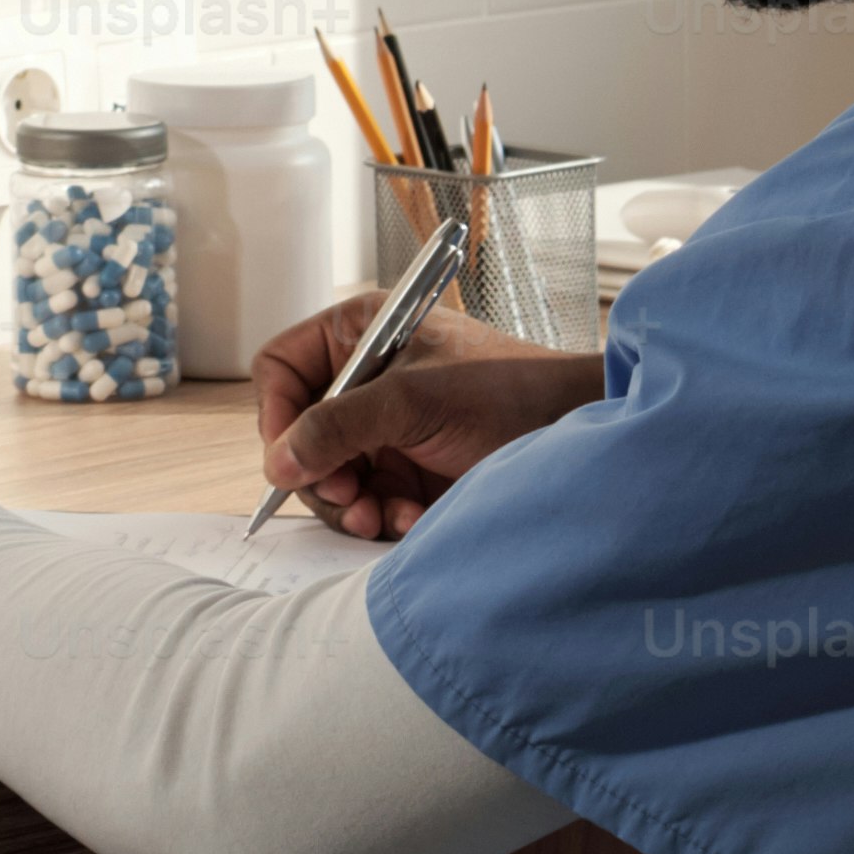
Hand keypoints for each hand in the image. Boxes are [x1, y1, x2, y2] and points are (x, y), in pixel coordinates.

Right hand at [251, 296, 619, 538]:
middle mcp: (367, 381)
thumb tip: (279, 462)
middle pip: (299, 434)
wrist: (577, 434)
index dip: (276, 413)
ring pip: (329, 477)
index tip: (288, 457)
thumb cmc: (510, 392)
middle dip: (320, 474)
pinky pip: (366, 503)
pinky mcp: (407, 472)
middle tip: (347, 499)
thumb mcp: (413, 402)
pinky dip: (383, 517)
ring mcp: (386, 429)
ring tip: (381, 517)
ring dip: (351, 505)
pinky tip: (414, 519)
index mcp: (361, 335)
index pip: (283, 368)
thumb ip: (337, 427)